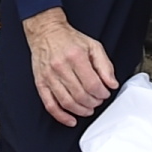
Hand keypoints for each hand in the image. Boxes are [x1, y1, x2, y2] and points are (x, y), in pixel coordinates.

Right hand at [22, 8, 117, 126]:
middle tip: (98, 101)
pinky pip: (50, 105)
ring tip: (88, 109)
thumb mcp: (93, 46)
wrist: (46, 32)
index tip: (105, 93)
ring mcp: (49, 76)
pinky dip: (61, 116)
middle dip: (93, 102)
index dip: (102, 93)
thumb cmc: (69, 39)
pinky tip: (71, 120)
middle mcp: (61, 67)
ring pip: (67, 102)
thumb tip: (112, 83)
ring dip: (81, 110)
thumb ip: (105, 65)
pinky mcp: (40, 83)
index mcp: (76, 56)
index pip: (92, 84)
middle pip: (80, 95)